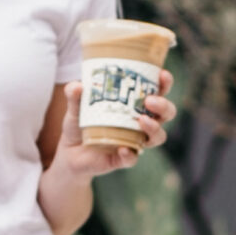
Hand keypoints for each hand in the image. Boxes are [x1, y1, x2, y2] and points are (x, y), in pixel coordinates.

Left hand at [60, 77, 175, 178]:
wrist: (69, 152)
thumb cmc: (80, 123)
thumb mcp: (76, 107)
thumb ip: (75, 95)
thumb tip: (76, 86)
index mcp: (134, 105)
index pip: (157, 92)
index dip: (164, 84)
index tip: (162, 75)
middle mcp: (141, 123)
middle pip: (166, 114)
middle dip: (164, 106)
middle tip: (150, 101)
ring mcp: (135, 142)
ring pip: (158, 137)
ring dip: (154, 128)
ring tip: (142, 121)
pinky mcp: (123, 159)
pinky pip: (132, 158)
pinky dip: (130, 154)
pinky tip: (123, 148)